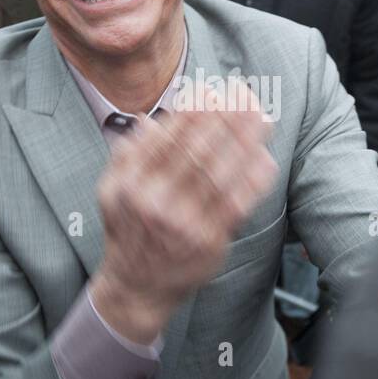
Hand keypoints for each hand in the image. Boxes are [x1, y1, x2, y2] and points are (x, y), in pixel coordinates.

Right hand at [91, 83, 277, 344]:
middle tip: (244, 94)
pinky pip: (237, 205)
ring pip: (221, 174)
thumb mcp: (111, 191)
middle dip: (224, 119)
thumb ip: (127, 155)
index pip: (167, 138)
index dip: (192, 111)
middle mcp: (156, 203)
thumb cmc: (129, 231)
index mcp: (132, 185)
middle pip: (197, 151)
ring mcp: (184, 225)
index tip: (211, 89)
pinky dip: (253, 180)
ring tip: (262, 119)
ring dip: (245, 143)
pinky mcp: (208, 243)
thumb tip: (148, 121)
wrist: (137, 288)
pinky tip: (266, 159)